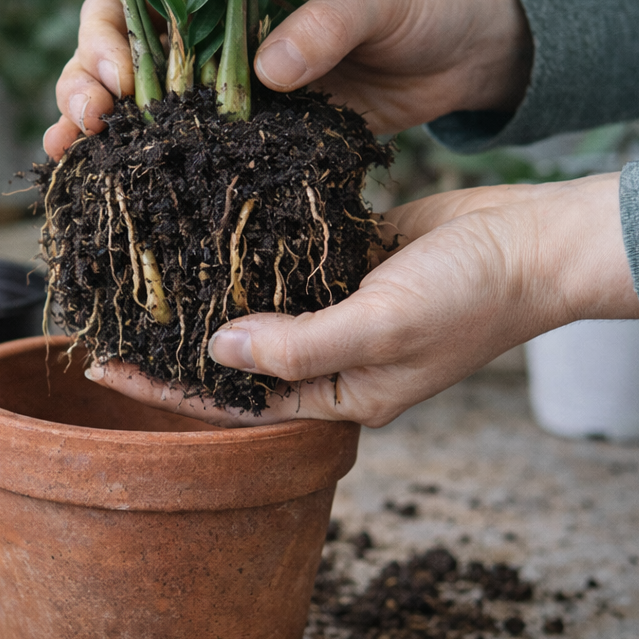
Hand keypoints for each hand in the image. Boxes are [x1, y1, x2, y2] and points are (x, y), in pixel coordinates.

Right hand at [43, 0, 532, 157]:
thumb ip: (327, 22)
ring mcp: (227, 88)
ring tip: (69, 153)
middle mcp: (214, 32)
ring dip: (97, 128)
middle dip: (87, 81)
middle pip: (121, 51)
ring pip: (140, 104)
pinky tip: (111, 184)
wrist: (465, 54)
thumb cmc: (426, 0)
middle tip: (86, 121)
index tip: (118, 72)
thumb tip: (266, 71)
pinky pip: (189, 149)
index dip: (112, 30)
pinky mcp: (250, 136)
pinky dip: (148, 166)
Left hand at [84, 173, 638, 426]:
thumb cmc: (470, 298)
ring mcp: (333, 309)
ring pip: (254, 309)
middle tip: (111, 320)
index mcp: (337, 396)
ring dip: (205, 294)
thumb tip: (217, 349)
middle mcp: (328, 358)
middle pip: (235, 356)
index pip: (233, 402)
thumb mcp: (382, 330)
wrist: (531, 241)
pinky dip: (245, 255)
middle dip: (175, 341)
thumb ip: (298, 346)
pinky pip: (282, 265)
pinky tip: (202, 236)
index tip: (107, 368)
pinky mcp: (342, 264)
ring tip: (143, 277)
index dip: (168, 388)